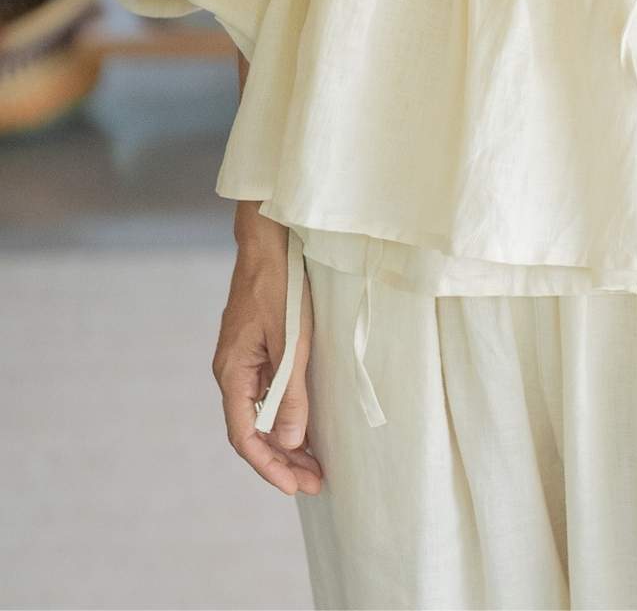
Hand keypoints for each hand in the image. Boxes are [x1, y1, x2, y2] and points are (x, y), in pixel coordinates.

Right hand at [212, 232, 323, 496]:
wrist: (267, 240)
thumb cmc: (280, 284)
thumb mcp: (292, 340)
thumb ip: (290, 391)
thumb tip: (289, 442)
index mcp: (232, 371)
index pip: (245, 436)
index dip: (269, 466)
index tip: (295, 487)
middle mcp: (231, 371)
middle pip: (251, 432)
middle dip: (281, 461)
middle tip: (315, 482)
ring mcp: (242, 360)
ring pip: (258, 415)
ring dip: (284, 442)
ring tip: (313, 464)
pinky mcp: (254, 349)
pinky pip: (265, 395)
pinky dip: (283, 416)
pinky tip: (303, 426)